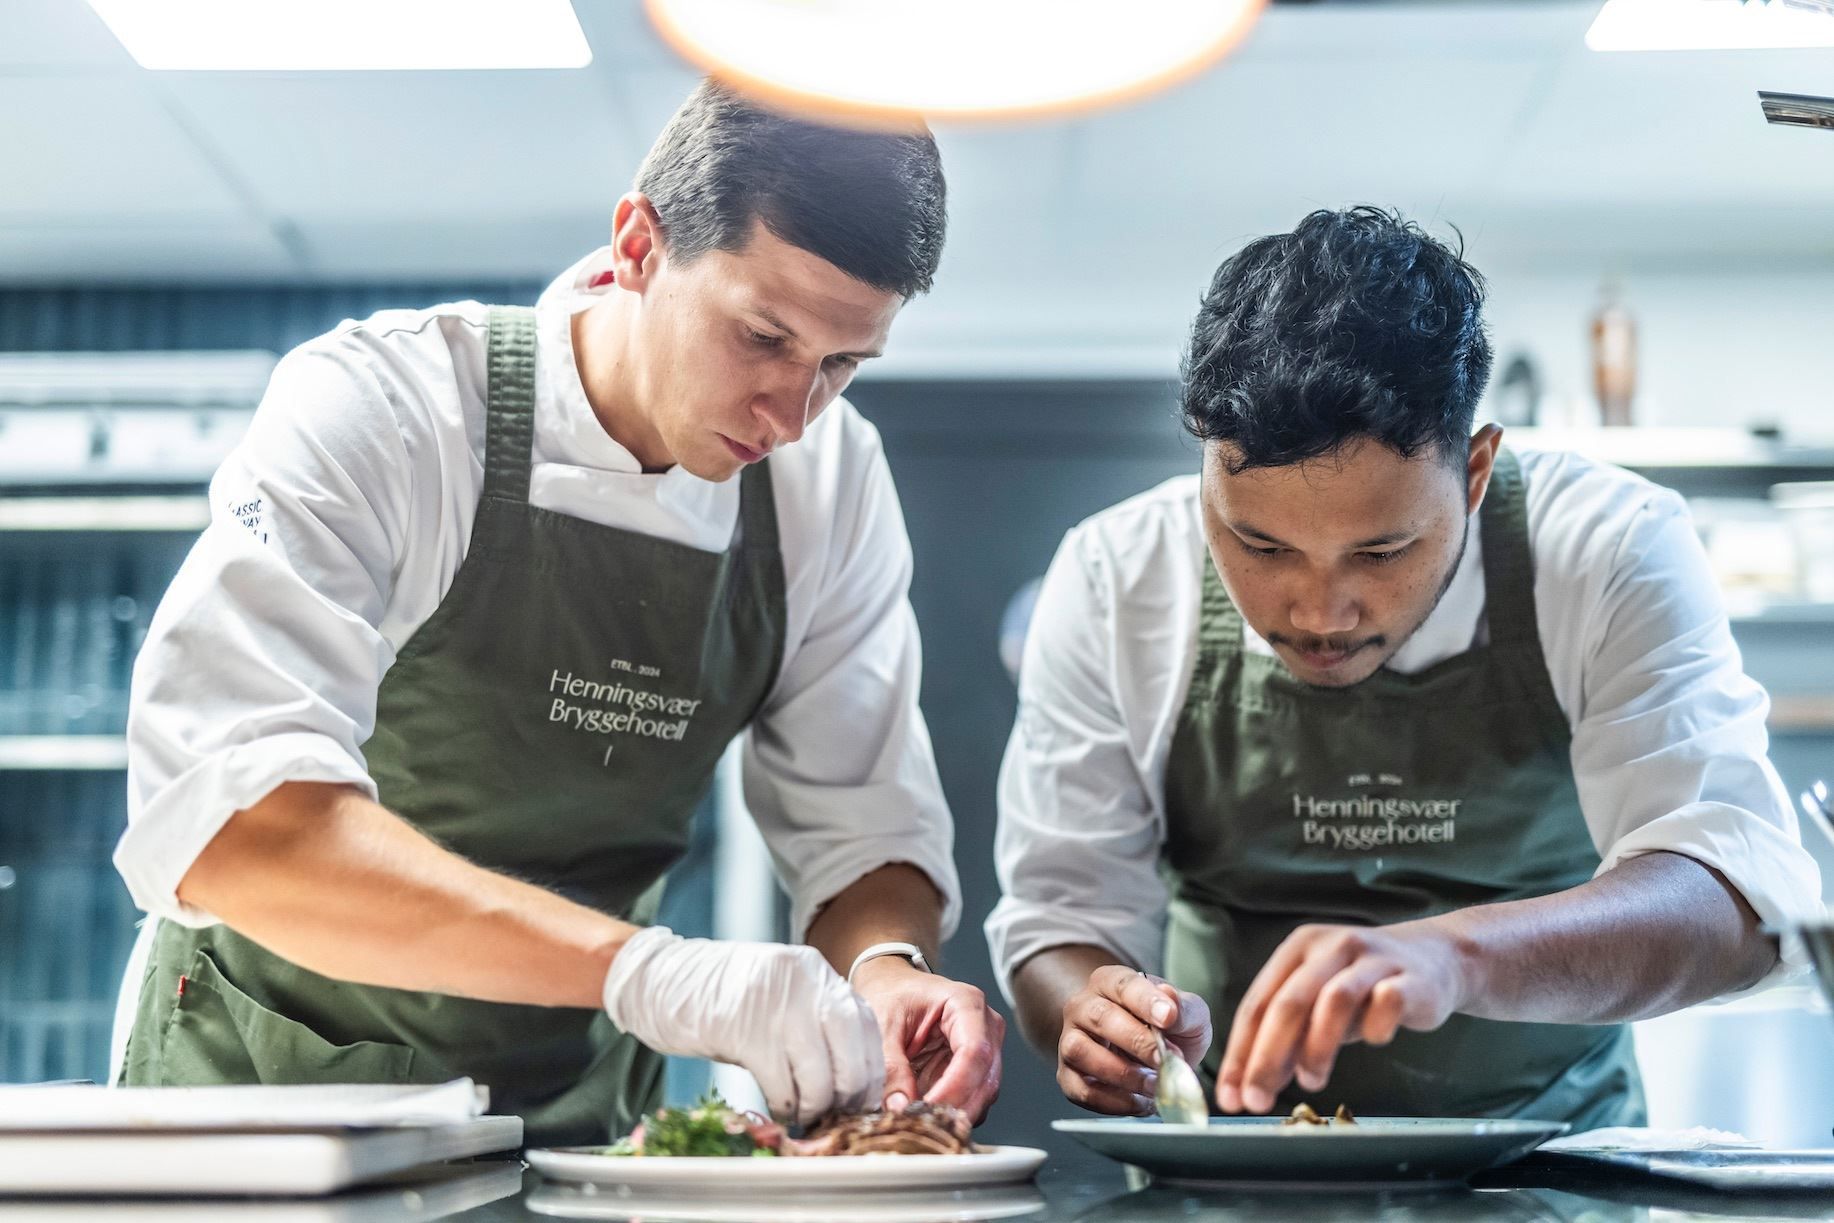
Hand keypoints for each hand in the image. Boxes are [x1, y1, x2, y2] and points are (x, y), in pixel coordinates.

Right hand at [602, 926, 883, 1125]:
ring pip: (819, 1073)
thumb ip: (812, 1019)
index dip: (870, 1067)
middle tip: (835, 1113)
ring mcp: (775, 1003)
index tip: (863, 1097)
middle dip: (849, 1092)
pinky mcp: (745, 1029)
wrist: (660, 978)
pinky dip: (784, 1104)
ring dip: (815, 1105)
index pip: (864, 1022)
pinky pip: (780, 1082)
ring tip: (804, 1114)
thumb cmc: (719, 995)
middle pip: (851, 1049)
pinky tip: (778, 1108)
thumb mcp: (778, 993)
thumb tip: (847, 1075)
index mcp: (814, 969)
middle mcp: (802, 980)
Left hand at [849, 957, 1004, 1123]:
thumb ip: (890, 1066)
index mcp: (966, 1003)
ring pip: (983, 1094)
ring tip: (920, 1121)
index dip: (955, 1088)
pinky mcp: (975, 1068)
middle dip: (955, 1108)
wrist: (891, 986)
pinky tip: (927, 1115)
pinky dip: (951, 1112)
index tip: (928, 1110)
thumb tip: (899, 1107)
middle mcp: (985, 1025)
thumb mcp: (882, 1025)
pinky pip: (972, 1098)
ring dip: (954, 1114)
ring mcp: (985, 1048)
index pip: (975, 1052)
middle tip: (921, 1124)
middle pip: (986, 1079)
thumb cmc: (891, 995)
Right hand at [1057, 965, 1210, 1114]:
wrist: (1154, 1057)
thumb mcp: (1188, 1014)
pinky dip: (1113, 1101)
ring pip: (1080, 1052)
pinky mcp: (1069, 1077)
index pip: (1124, 985)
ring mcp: (1071, 1041)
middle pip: (1100, 1017)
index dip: (1146, 1001)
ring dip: (1121, 1073)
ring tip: (1153, 1084)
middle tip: (1164, 1059)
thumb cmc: (1167, 1030)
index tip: (1169, 1017)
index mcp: (1111, 982)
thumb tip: (1170, 1002)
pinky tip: (1139, 1101)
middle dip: (1136, 1041)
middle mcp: (1083, 1007)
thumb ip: (1183, 1009)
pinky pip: (1081, 1090)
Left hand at [1216, 920, 1470, 1114]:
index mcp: (1298, 950)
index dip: (1240, 1052)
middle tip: (1256, 1099)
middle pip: (1288, 1003)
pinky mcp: (1410, 977)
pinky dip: (1375, 1027)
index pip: (1258, 1004)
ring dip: (1316, 1047)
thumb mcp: (1319, 1008)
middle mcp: (1330, 948)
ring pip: (1333, 1000)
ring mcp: (1371, 959)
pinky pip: (1387, 1001)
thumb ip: (1288, 1041)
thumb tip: (1250, 1087)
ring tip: (1310, 1082)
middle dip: (1266, 1057)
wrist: (1436, 960)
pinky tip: (1374, 1041)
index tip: (1231, 1095)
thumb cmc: (1365, 989)